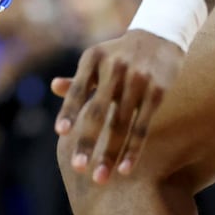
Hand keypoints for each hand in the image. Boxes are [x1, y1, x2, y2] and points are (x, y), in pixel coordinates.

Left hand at [52, 30, 183, 182]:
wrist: (161, 36)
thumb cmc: (120, 54)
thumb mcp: (98, 60)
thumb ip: (79, 79)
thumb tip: (54, 87)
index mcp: (93, 59)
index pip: (78, 89)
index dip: (69, 110)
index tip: (60, 133)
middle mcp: (114, 68)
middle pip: (98, 112)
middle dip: (87, 141)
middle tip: (77, 168)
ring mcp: (138, 80)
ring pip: (121, 124)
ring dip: (110, 154)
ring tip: (99, 179)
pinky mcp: (157, 91)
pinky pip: (143, 125)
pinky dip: (133, 149)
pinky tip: (124, 168)